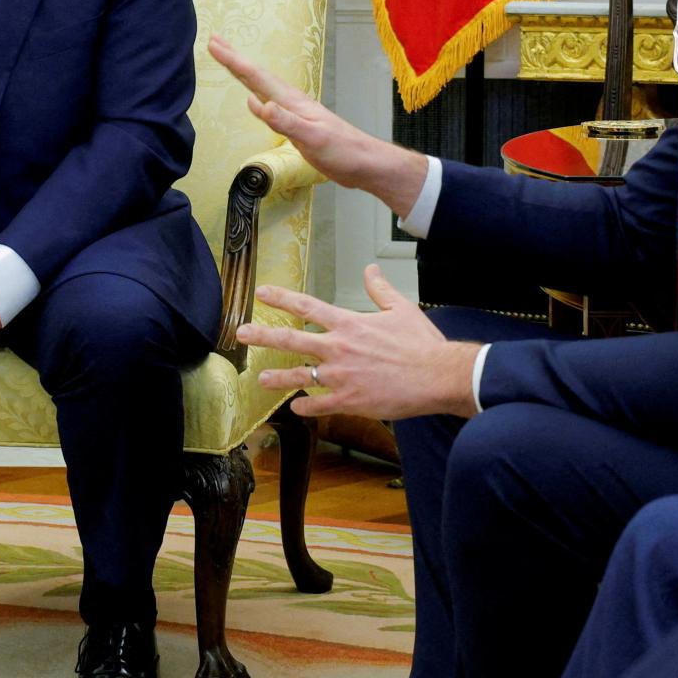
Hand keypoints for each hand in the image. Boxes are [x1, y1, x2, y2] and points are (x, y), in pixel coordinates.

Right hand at [208, 35, 427, 215]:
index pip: (257, 78)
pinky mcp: (297, 124)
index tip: (214, 44)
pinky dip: (257, 94)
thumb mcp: (311, 138)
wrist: (365, 163)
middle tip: (215, 41)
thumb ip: (285, 121)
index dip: (234, 62)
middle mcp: (291, 102)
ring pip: (263, 87)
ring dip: (244, 73)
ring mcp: (295, 112)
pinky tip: (255, 97)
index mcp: (292, 102)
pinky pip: (270, 102)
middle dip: (235, 59)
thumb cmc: (342, 151)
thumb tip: (256, 103)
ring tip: (230, 61)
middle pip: (257, 76)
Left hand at [242, 264, 480, 419]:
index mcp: (349, 324)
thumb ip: (379, 289)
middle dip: (262, 335)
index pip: (307, 307)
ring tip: (259, 379)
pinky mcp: (349, 400)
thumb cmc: (421, 343)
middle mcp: (338, 348)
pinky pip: (320, 405)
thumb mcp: (401, 308)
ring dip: (277, 377)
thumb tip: (370, 269)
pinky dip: (307, 407)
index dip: (281, 297)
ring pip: (299, 375)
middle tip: (240, 333)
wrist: (438, 376)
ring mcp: (341, 376)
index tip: (261, 292)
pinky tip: (297, 408)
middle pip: (291, 339)